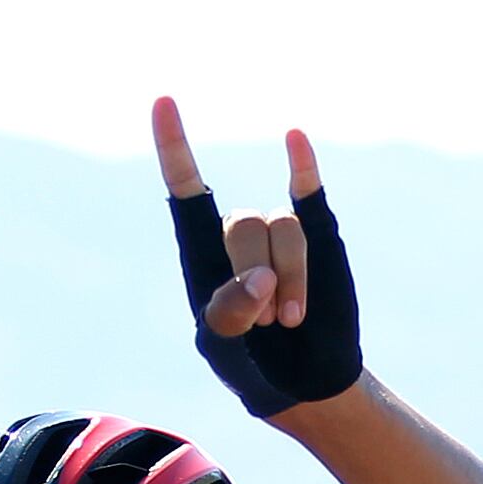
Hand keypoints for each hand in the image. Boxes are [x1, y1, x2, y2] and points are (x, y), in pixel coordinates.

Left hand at [154, 96, 359, 418]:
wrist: (303, 382)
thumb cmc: (250, 363)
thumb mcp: (224, 349)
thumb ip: (230, 313)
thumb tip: (263, 276)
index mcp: (202, 252)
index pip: (185, 190)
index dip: (175, 147)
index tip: (163, 100)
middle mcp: (238, 233)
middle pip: (243, 225)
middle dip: (256, 278)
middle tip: (264, 326)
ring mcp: (280, 231)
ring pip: (285, 229)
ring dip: (291, 279)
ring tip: (288, 321)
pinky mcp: (318, 233)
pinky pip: (309, 194)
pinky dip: (303, 167)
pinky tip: (293, 139)